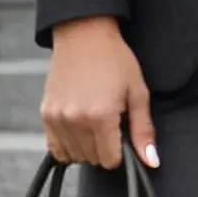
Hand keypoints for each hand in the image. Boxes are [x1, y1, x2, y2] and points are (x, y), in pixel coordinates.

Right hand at [41, 17, 159, 170]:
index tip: (121, 133)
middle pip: (92, 159)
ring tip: (93, 122)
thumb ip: (143, 131)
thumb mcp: (138, 92)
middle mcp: (76, 120)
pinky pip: (55, 148)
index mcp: (101, 117)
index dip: (120, 152)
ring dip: (86, 147)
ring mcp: (58, 118)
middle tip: (109, 123)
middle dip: (104, 148)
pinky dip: (67, 145)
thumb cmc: (115, 60)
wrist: (84, 34)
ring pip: (74, 156)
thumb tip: (152, 162)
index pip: (110, 161)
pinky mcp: (45, 114)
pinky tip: (77, 129)